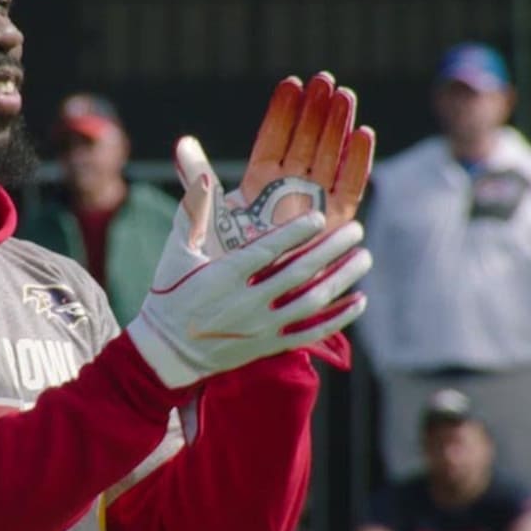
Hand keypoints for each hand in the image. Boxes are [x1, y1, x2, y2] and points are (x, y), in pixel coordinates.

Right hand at [126, 182, 371, 387]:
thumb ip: (193, 213)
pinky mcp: (268, 345)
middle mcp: (245, 303)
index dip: (294, 233)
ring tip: (364, 258)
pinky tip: (359, 301)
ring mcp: (259, 327)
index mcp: (222, 277)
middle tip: (356, 230)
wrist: (167, 351)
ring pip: (310, 303)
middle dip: (330, 250)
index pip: (265, 251)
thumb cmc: (170, 293)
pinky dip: (338, 318)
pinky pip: (310, 333)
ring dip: (341, 280)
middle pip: (296, 274)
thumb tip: (203, 179)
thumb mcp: (177, 252)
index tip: (319, 217)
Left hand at [177, 72, 374, 256]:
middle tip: (325, 79)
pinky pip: (348, 188)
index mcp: (258, 187)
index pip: (273, 141)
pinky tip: (362, 133)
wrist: (239, 303)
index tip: (291, 83)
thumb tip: (182, 143)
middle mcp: (287, 192)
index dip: (282, 113)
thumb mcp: (205, 218)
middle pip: (305, 143)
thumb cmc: (219, 264)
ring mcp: (312, 205)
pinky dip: (357, 162)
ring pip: (329, 158)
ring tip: (344, 95)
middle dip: (315, 112)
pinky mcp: (334, 224)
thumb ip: (197, 181)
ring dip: (338, 128)